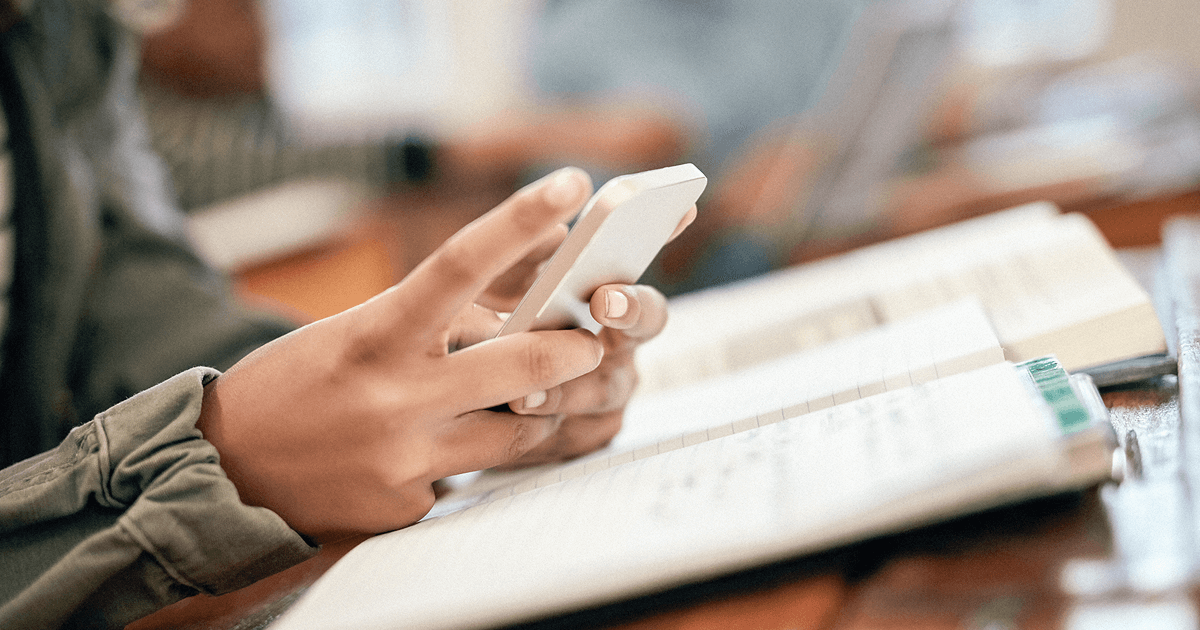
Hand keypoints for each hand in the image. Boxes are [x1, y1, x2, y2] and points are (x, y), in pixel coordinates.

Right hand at [197, 168, 609, 540]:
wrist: (222, 471)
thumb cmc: (295, 385)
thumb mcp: (353, 334)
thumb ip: (430, 329)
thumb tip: (510, 325)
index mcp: (374, 335)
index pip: (458, 265)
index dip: (517, 221)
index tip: (569, 185)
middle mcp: (395, 397)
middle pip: (523, 365)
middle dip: (574, 350)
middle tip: (591, 340)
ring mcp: (406, 458)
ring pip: (518, 433)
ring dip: (535, 411)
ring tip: (524, 398)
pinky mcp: (408, 506)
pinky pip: (471, 476)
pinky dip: (467, 456)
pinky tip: (429, 452)